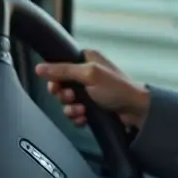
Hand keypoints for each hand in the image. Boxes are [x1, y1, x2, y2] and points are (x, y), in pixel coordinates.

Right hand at [35, 48, 149, 128]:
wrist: (136, 111)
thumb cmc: (119, 89)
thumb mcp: (89, 75)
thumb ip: (63, 71)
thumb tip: (40, 68)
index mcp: (86, 60)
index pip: (60, 65)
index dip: (55, 78)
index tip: (56, 86)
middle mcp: (87, 74)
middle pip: (61, 85)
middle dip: (64, 96)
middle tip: (72, 98)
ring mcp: (89, 91)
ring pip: (67, 101)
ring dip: (71, 108)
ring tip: (81, 110)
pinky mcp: (91, 106)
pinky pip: (75, 113)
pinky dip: (77, 117)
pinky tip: (84, 117)